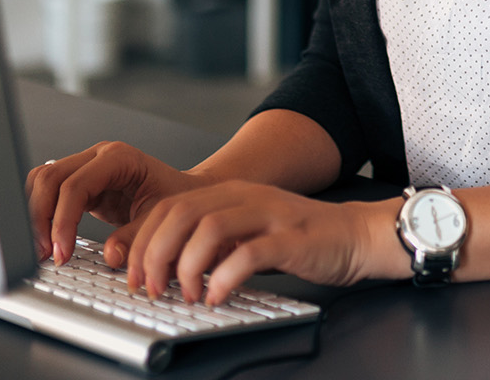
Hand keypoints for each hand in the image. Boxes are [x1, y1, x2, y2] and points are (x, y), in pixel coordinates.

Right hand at [25, 141, 209, 263]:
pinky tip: (47, 239)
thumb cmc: (178, 199)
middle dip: (41, 219)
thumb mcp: (161, 219)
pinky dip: (42, 215)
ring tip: (42, 250)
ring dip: (36, 216)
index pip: (75, 185)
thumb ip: (136, 237)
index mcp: (118, 158)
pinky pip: (49, 192)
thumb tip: (110, 255)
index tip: (61, 252)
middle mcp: (98, 157)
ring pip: (42, 181)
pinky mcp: (80, 183)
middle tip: (45, 254)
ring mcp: (86, 167)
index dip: (62, 221)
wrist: (184, 194)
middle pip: (50, 179)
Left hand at [108, 180, 400, 304]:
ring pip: (209, 228)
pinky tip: (218, 296)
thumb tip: (165, 268)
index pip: (168, 207)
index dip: (142, 242)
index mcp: (229, 194)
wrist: (356, 235)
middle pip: (181, 213)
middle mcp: (245, 197)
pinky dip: (225, 277)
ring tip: (187, 294)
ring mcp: (268, 214)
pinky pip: (248, 254)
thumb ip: (212, 243)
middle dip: (155, 254)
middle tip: (151, 288)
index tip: (134, 275)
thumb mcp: (247, 233)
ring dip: (187, 266)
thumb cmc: (300, 239)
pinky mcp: (291, 238)